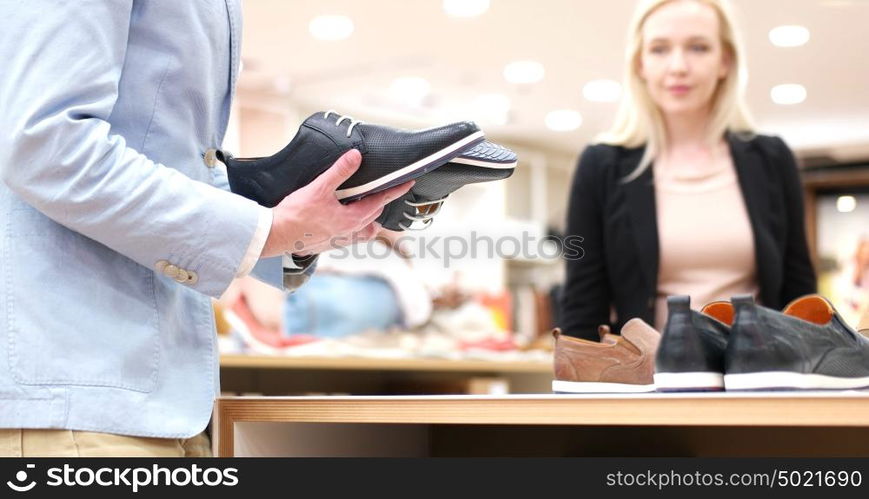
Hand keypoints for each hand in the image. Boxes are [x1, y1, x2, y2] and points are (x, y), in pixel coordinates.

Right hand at [261, 149, 412, 257]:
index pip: (381, 201)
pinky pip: (352, 238)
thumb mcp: (319, 188)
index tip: (408, 183)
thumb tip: (356, 156)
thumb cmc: (296, 214)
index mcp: (353, 218)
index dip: (395, 191)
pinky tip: (349, 223)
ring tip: (371, 207)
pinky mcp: (330, 243)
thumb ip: (339, 172)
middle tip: (387, 189)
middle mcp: (351, 232)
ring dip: (370, 218)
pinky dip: (357, 229)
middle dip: (382, 201)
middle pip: (375, 215)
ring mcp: (341, 240)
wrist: (276, 236)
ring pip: (365, 229)